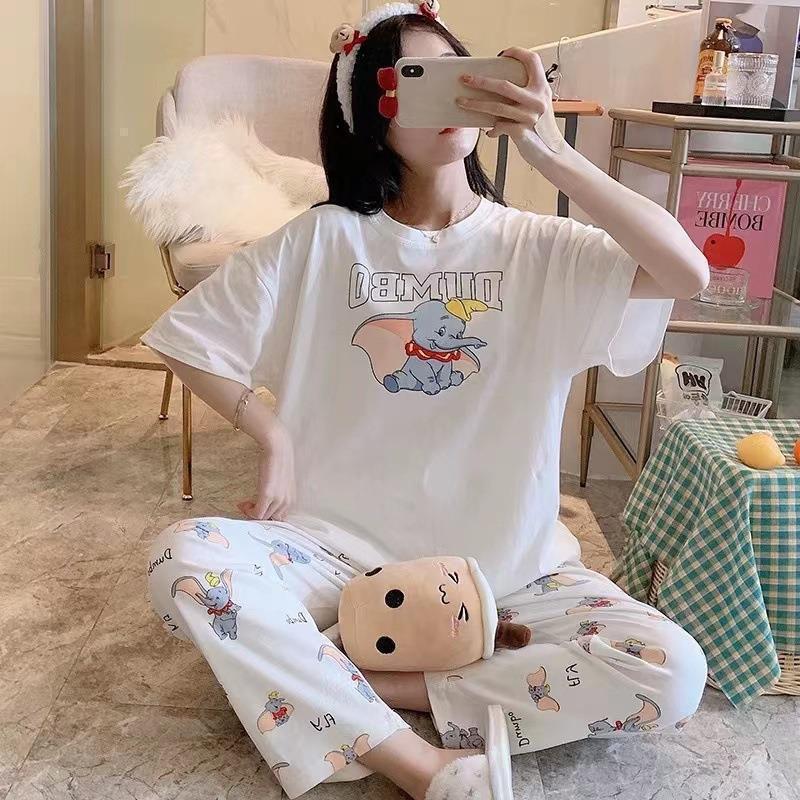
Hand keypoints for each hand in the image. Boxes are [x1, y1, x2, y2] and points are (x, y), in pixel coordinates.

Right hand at [237, 421, 295, 521]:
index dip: (267, 515)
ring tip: (244, 504)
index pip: (279, 518)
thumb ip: (278, 493)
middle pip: (271, 520)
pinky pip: (257, 514)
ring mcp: (278, 500)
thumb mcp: (282, 482)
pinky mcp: (268, 496)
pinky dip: (248, 512)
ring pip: (263, 518)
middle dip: (258, 515)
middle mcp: (288, 502)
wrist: (277, 448)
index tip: (256, 508)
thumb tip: (268, 500)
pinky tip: (243, 504)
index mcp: (292, 499)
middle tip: (247, 506)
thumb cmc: (278, 461)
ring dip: (251, 513)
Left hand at [456, 47, 562, 161]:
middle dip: (480, 81)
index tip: (502, 55)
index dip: (517, 53)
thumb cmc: (541, 129)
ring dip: (475, 104)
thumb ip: (524, 94)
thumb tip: (494, 85)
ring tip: (461, 102)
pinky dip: (492, 129)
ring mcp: (529, 116)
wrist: (551, 153)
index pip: (532, 60)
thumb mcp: (538, 106)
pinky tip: (489, 132)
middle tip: (464, 78)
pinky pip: (499, 126)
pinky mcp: (521, 132)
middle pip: (504, 85)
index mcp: (542, 88)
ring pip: (496, 107)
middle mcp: (537, 100)